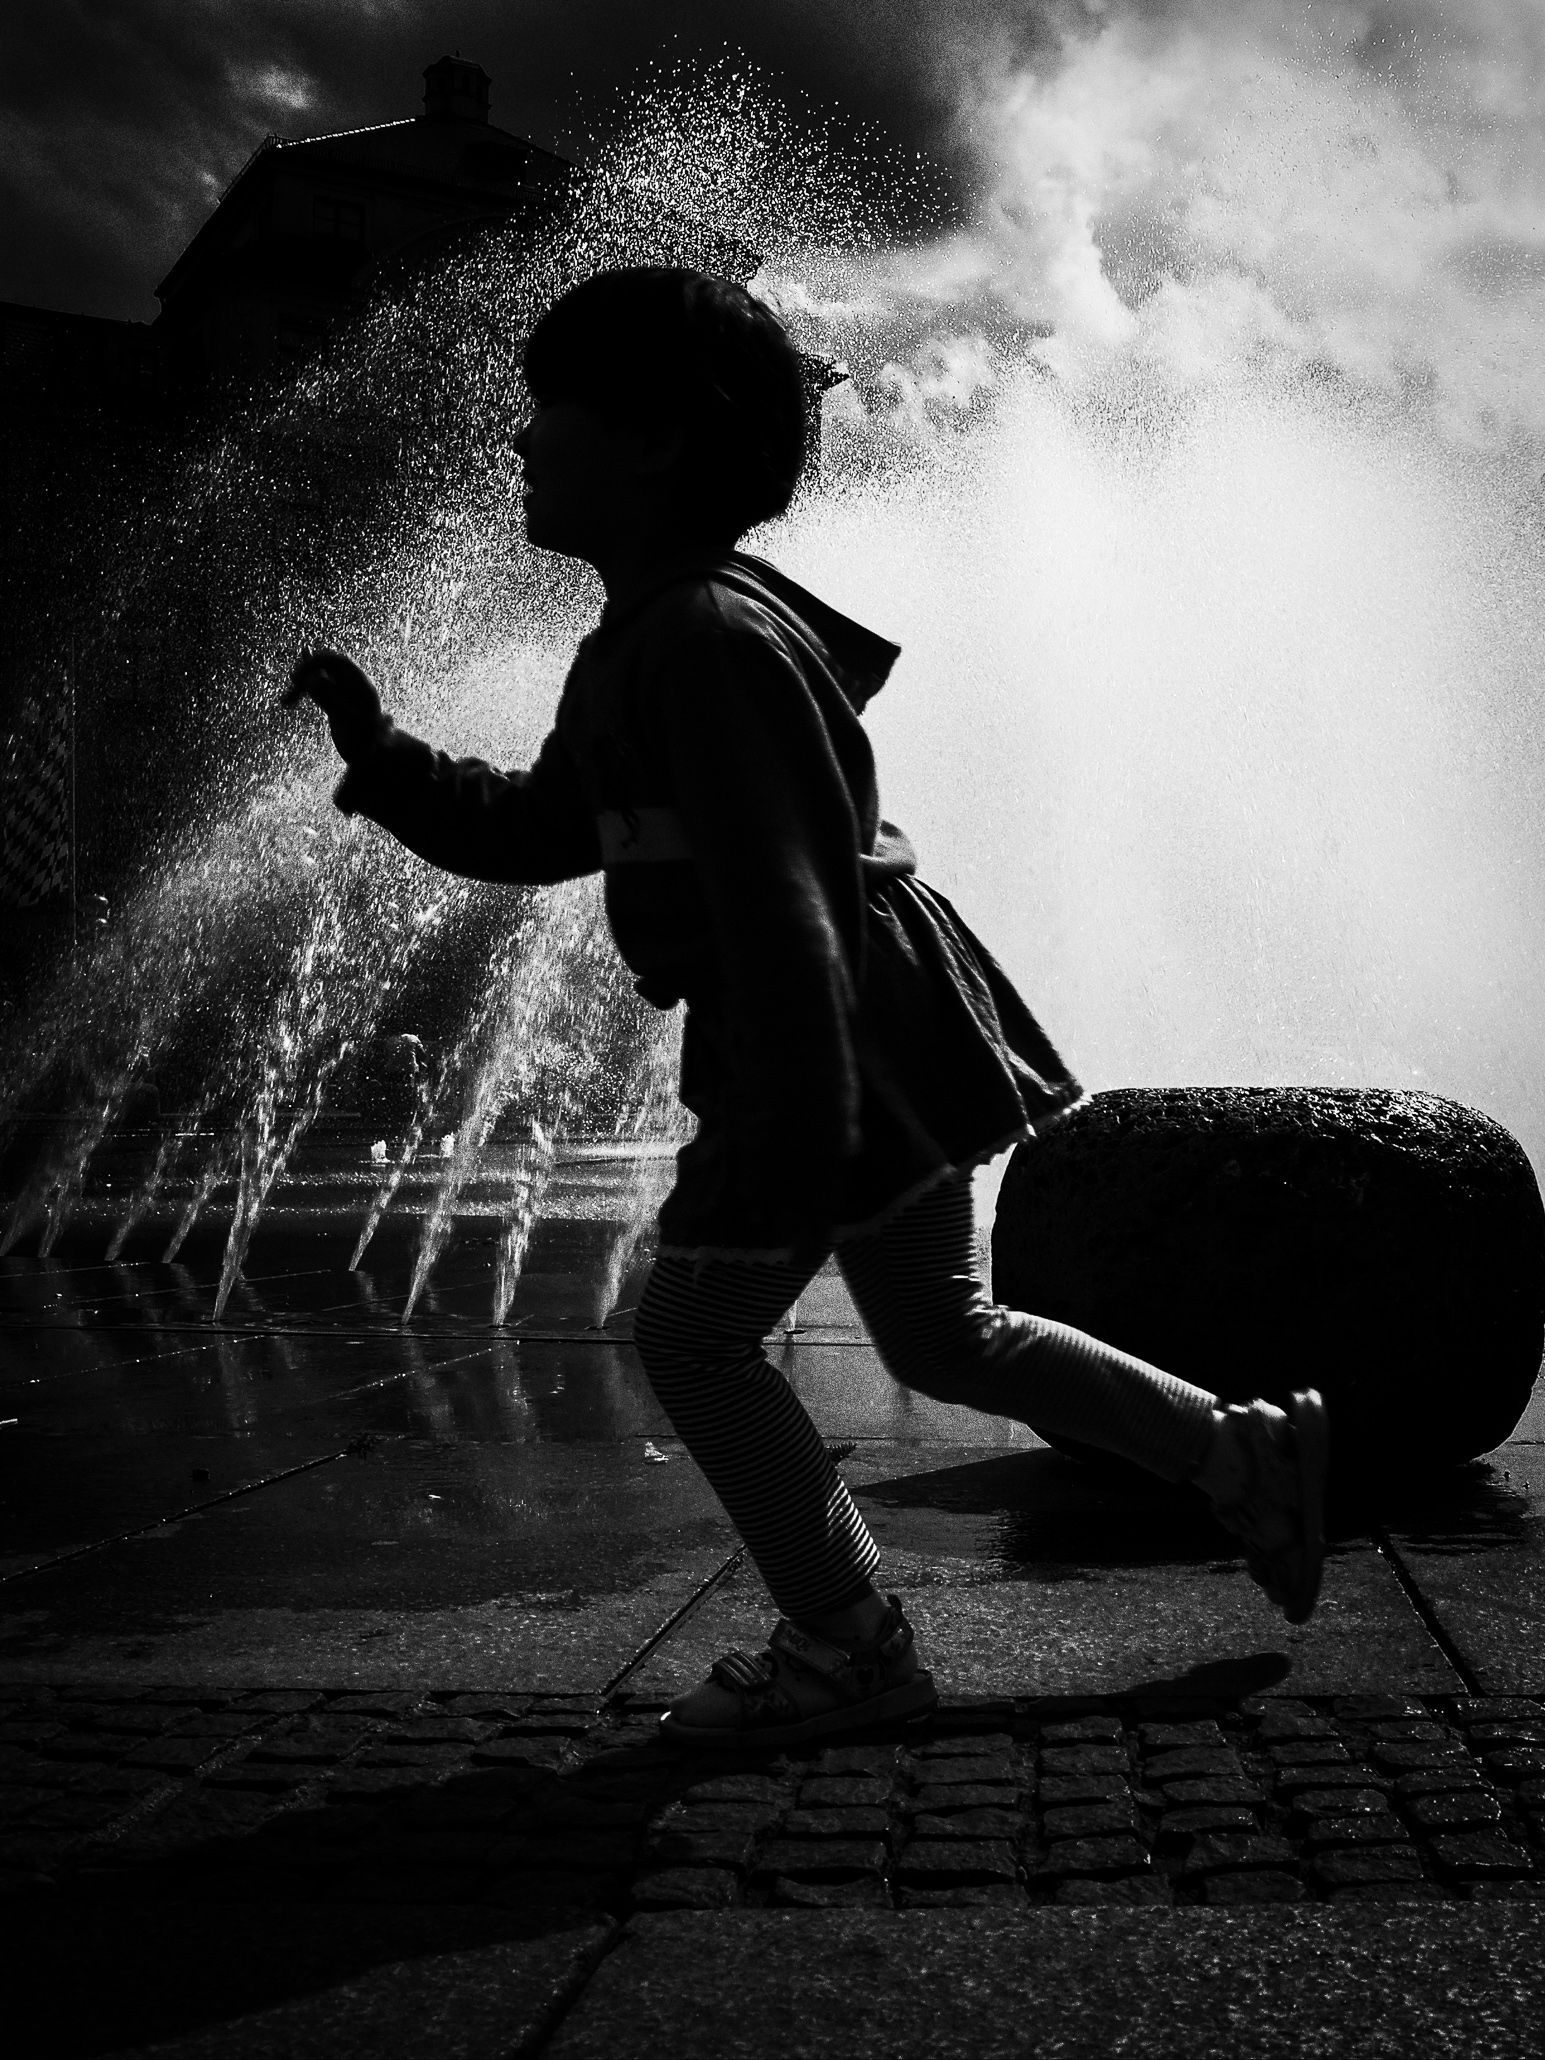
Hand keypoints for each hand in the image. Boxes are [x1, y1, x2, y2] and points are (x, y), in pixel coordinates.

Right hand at [282, 649, 386, 763]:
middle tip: (293, 683)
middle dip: (307, 671)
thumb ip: (331, 700)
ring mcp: (345, 694)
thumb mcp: (347, 722)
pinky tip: (291, 692)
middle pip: (327, 666)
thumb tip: (312, 679)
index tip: (298, 677)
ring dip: (302, 685)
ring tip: (285, 702)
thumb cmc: (362, 743)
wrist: (368, 760)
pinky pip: (319, 688)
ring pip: (320, 677)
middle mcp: (354, 686)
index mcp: (361, 685)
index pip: (339, 662)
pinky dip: (304, 690)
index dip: (317, 662)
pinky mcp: (336, 702)